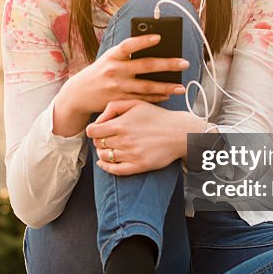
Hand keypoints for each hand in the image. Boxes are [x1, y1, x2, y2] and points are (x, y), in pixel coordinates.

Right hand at [52, 34, 188, 135]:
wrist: (79, 94)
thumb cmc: (100, 72)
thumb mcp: (108, 58)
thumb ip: (126, 54)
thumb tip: (154, 48)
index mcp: (112, 55)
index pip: (128, 45)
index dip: (143, 41)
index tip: (159, 37)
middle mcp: (114, 70)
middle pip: (145, 66)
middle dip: (167, 65)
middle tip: (184, 63)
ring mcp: (117, 87)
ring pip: (146, 87)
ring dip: (166, 87)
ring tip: (181, 87)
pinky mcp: (119, 100)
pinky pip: (141, 99)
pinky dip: (155, 97)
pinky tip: (167, 95)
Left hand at [86, 100, 205, 175]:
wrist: (179, 132)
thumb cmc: (157, 116)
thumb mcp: (135, 103)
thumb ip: (113, 107)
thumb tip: (98, 120)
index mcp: (121, 125)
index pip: (92, 132)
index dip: (93, 130)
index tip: (98, 130)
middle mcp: (124, 141)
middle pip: (98, 144)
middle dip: (99, 141)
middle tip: (105, 138)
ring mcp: (131, 155)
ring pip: (104, 157)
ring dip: (103, 153)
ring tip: (109, 148)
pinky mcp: (138, 166)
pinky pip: (115, 170)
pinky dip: (106, 167)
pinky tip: (105, 163)